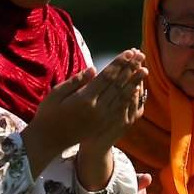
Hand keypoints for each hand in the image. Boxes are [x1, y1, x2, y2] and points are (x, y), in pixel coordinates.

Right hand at [27, 50, 146, 175]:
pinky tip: (136, 90)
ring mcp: (102, 118)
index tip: (129, 52)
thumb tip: (94, 69)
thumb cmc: (48, 114)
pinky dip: (130, 99)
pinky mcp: (104, 125)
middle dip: (131, 69)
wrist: (49, 141)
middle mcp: (97, 108)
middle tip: (141, 55)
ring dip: (135, 82)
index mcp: (85, 99)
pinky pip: (121, 109)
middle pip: (119, 84)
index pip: (107, 76)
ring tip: (145, 70)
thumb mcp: (56, 94)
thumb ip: (76, 81)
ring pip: (123, 97)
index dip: (119, 63)